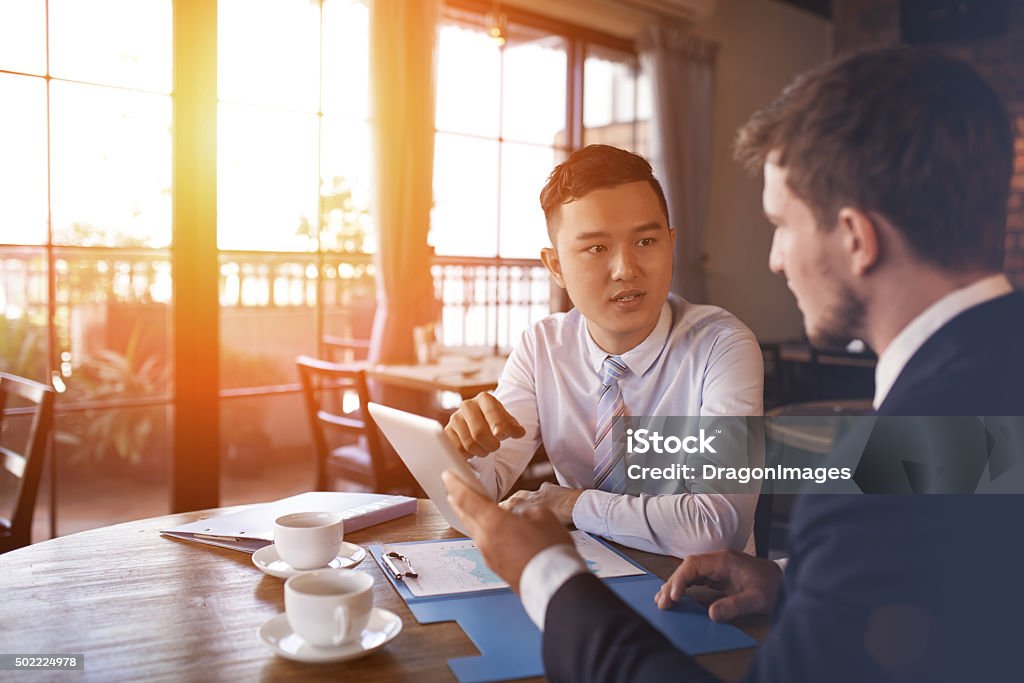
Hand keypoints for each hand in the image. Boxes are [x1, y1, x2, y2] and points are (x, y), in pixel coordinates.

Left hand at [443, 471, 573, 591]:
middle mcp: (486, 540)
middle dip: (458, 502)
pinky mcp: (497, 568)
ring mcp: (489, 556)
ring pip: (475, 532)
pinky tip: (495, 533)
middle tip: (453, 491)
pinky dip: (486, 535)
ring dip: (472, 519)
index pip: (467, 499)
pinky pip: (486, 546)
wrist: (554, 585)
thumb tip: (522, 518)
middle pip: (465, 516)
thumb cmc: (550, 551)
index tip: (447, 476)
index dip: (455, 485)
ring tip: (475, 510)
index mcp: (494, 522)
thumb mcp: (544, 517)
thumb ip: (528, 512)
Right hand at [444, 392, 525, 457]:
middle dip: (491, 444)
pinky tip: (473, 450)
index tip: (500, 434)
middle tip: (496, 447)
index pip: (490, 411)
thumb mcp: (508, 422)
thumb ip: (514, 427)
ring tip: (485, 448)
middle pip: (479, 432)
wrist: (478, 422)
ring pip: (469, 443)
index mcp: (484, 399)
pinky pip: (458, 450)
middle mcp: (467, 405)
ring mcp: (455, 418)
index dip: (496, 424)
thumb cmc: (495, 422)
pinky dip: (469, 454)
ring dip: (481, 451)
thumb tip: (519, 432)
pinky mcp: (447, 431)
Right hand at [654, 550, 781, 622]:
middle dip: (672, 584)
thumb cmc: (774, 587)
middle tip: (661, 603)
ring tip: (662, 601)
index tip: (673, 596)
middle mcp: (718, 561)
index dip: (680, 579)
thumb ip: (735, 606)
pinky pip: (696, 578)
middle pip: (687, 568)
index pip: (693, 565)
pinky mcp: (719, 575)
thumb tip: (711, 615)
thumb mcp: (757, 600)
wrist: (785, 581)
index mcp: (724, 560)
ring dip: (675, 585)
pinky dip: (684, 587)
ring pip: (689, 572)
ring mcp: (718, 567)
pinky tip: (676, 596)